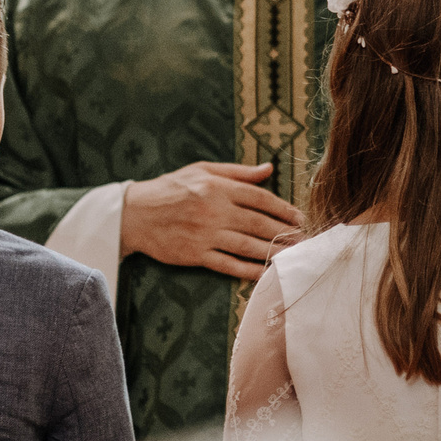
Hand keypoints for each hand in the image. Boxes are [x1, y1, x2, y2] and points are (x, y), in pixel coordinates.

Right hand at [121, 161, 302, 281]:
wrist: (135, 214)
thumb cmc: (170, 188)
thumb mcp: (202, 170)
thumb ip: (237, 171)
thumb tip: (269, 168)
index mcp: (217, 187)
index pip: (259, 198)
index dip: (283, 209)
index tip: (300, 217)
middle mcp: (213, 210)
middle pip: (258, 223)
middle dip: (285, 232)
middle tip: (305, 240)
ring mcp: (204, 234)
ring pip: (247, 246)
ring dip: (272, 252)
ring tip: (292, 256)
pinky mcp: (195, 254)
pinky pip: (227, 264)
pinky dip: (248, 270)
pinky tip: (265, 272)